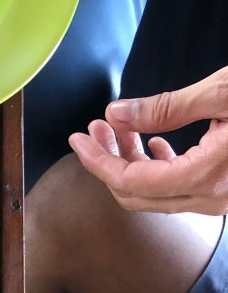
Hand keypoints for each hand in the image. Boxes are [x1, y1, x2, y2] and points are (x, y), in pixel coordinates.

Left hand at [69, 68, 227, 213]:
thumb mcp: (220, 94)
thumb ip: (167, 108)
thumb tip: (118, 114)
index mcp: (203, 177)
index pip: (130, 182)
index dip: (98, 162)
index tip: (79, 141)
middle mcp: (208, 198)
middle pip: (137, 192)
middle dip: (109, 161)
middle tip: (96, 130)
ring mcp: (217, 199)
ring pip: (156, 192)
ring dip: (132, 162)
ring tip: (120, 129)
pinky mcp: (222, 191)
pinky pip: (178, 189)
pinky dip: (158, 169)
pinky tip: (152, 143)